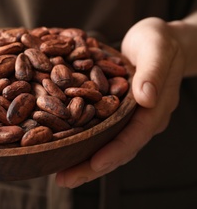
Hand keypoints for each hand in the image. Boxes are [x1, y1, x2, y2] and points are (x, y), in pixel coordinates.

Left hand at [55, 17, 185, 187]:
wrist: (162, 40)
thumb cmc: (160, 41)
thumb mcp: (157, 49)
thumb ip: (153, 72)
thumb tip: (146, 98)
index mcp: (154, 109)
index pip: (134, 137)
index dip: (114, 152)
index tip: (93, 163)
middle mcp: (141, 119)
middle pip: (117, 149)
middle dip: (91, 166)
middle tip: (63, 179)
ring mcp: (128, 117)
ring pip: (106, 143)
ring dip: (83, 158)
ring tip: (58, 171)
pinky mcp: (115, 110)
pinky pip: (99, 129)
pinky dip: (83, 139)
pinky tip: (62, 142)